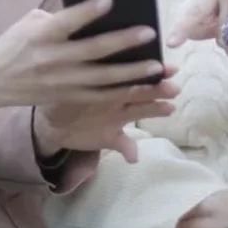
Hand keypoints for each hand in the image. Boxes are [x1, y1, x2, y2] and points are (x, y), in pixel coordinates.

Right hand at [0, 0, 178, 117]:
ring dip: (131, 73)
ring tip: (156, 65)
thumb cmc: (14, 44)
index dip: (87, 12)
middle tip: (149, 32)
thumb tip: (93, 11)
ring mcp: (61, 82)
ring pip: (102, 79)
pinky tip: (142, 86)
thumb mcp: (30, 23)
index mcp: (41, 35)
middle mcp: (52, 60)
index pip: (66, 22)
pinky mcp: (67, 98)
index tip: (110, 1)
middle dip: (123, 42)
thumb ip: (60, 17)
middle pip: (92, 51)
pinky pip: (99, 97)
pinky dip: (122, 92)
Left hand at [33, 67, 180, 162]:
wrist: (52, 121)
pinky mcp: (111, 137)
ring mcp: (117, 118)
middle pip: (141, 92)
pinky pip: (124, 145)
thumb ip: (82, 88)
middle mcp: (118, 98)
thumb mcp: (69, 90)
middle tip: (175, 87)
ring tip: (170, 108)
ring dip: (155, 110)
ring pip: (139, 112)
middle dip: (159, 89)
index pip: (133, 75)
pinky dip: (130, 152)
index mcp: (110, 84)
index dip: (150, 72)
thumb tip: (106, 101)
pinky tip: (134, 158)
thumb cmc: (65, 99)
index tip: (169, 69)